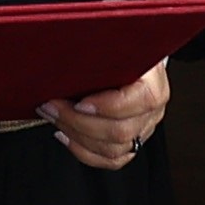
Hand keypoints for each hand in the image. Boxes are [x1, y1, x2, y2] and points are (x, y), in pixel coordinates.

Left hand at [50, 58, 168, 171]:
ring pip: (112, 150)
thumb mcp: (114, 44)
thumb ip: (101, 48)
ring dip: (75, 136)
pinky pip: (110, 160)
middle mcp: (152, 112)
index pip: (140, 102)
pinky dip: (83, 151)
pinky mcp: (130, 143)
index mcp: (154, 86)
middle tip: (51, 107)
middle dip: (78, 122)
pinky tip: (65, 135)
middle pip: (120, 132)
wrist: (133, 61)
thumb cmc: (121, 52)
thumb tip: (68, 47)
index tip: (79, 102)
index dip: (108, 106)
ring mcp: (142, 130)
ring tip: (53, 117)